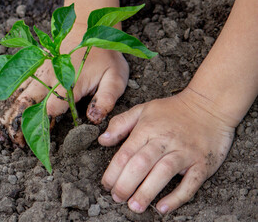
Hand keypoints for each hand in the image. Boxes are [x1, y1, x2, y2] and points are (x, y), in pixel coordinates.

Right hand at [0, 22, 128, 145]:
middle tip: (14, 143)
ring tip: (3, 133)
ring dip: (9, 113)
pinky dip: (9, 99)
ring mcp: (39, 71)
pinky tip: (4, 112)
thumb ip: (105, 99)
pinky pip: (18, 85)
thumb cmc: (105, 55)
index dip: (43, 127)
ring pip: (18, 94)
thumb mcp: (115, 77)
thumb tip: (92, 119)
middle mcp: (48, 77)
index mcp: (67, 83)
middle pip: (27, 103)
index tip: (39, 143)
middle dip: (18, 124)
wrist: (89, 26)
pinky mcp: (34, 68)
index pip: (50, 109)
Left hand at [98, 88, 235, 213]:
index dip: (113, 172)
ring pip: (163, 173)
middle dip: (126, 184)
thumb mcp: (143, 110)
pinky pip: (191, 183)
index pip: (126, 153)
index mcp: (148, 129)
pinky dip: (177, 197)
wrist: (210, 104)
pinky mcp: (203, 163)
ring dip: (147, 192)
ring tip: (134, 206)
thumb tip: (102, 140)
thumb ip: (120, 124)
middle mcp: (165, 141)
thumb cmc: (173, 110)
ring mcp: (185, 152)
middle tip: (117, 198)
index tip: (106, 185)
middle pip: (141, 164)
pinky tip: (163, 208)